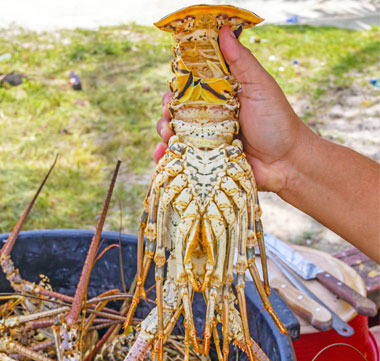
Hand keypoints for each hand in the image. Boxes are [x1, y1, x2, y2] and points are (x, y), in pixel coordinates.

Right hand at [155, 26, 314, 192]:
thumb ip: (241, 61)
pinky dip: (168, 154)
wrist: (286, 162)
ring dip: (165, 131)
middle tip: (168, 115)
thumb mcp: (260, 86)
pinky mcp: (207, 158)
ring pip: (177, 132)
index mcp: (221, 95)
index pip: (191, 86)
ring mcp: (208, 138)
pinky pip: (182, 154)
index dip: (177, 86)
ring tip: (167, 136)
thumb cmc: (276, 122)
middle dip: (167, 111)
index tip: (171, 89)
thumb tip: (223, 30)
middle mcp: (212, 116)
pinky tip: (163, 153)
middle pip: (178, 110)